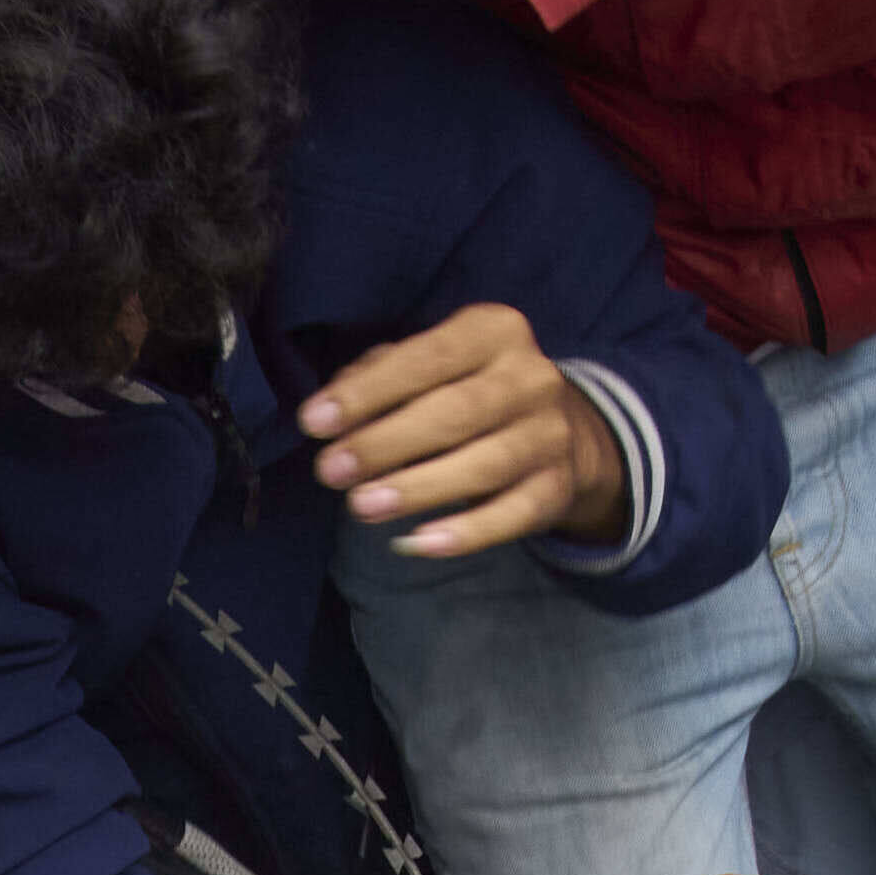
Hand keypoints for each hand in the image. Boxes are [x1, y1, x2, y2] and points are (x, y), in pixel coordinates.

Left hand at [302, 303, 630, 558]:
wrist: (561, 432)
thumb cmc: (469, 390)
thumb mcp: (430, 366)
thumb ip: (378, 376)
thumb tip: (329, 409)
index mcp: (494, 332)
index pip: (427, 358)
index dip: (369, 391)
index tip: (314, 422)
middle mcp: (531, 378)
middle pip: (457, 412)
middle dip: (386, 443)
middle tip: (331, 471)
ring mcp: (550, 435)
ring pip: (485, 465)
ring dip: (418, 489)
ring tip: (361, 506)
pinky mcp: (556, 488)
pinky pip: (513, 515)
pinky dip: (465, 533)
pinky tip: (416, 543)